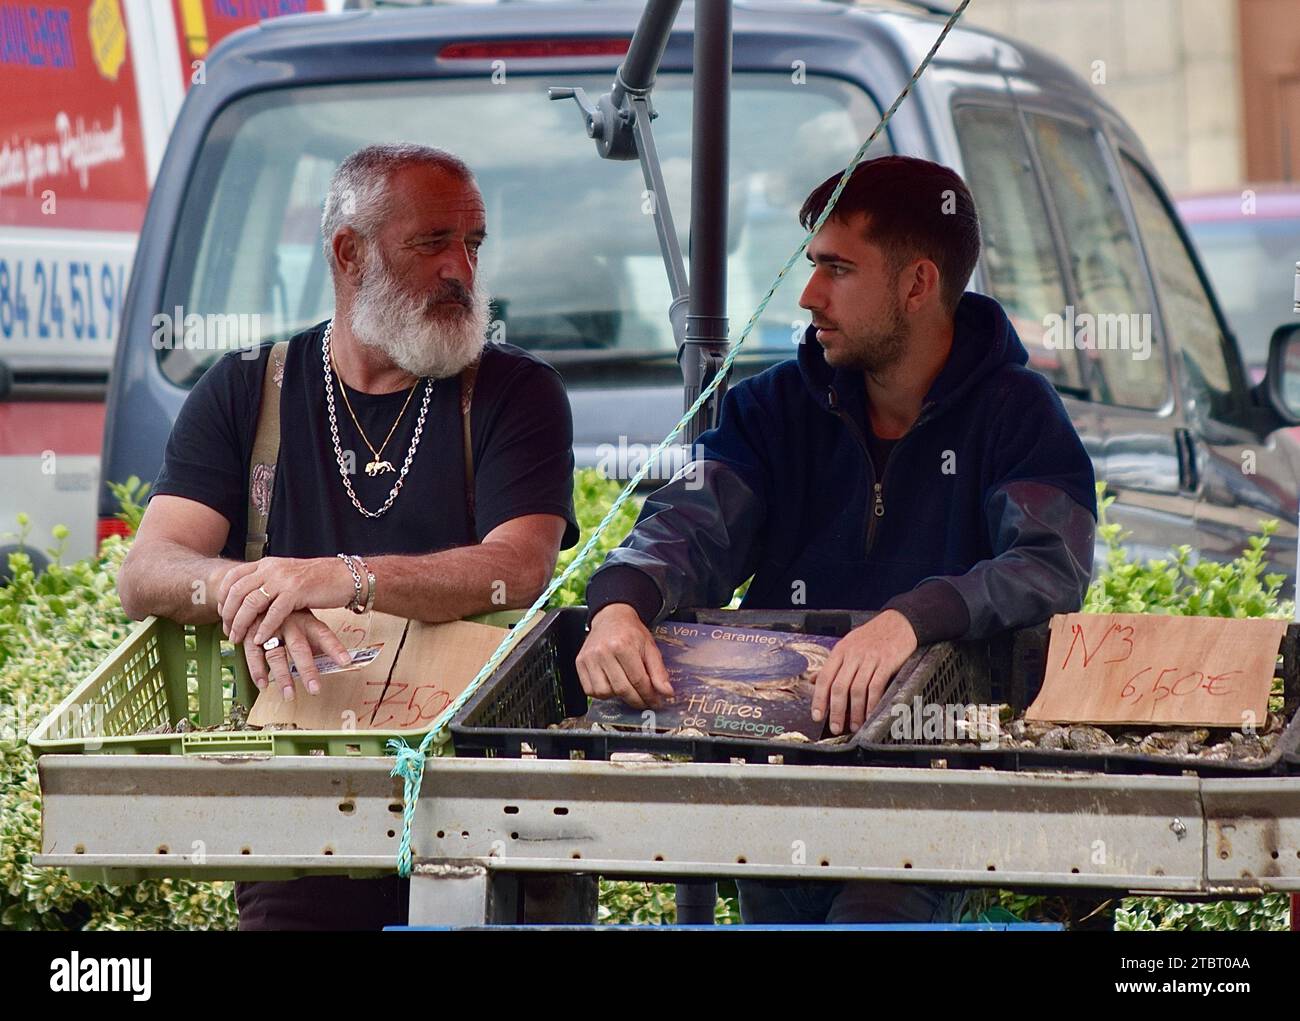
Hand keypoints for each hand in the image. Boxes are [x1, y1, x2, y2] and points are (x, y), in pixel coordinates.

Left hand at [216, 556, 356, 645]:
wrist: (345, 576)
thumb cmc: (318, 580)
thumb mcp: (287, 575)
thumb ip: (268, 582)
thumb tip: (249, 598)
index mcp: (267, 563)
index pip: (233, 576)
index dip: (223, 596)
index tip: (221, 613)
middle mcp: (271, 568)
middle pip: (237, 591)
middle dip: (229, 614)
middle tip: (227, 631)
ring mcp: (283, 579)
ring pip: (251, 603)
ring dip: (242, 624)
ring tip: (238, 638)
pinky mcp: (296, 592)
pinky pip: (273, 613)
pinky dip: (264, 628)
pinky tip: (261, 640)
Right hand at [244, 609, 352, 699]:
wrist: (257, 593)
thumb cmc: (287, 612)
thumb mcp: (305, 619)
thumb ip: (316, 640)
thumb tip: (337, 659)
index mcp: (306, 620)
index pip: (324, 634)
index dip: (334, 647)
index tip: (346, 661)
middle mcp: (290, 624)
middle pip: (300, 648)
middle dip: (307, 670)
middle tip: (315, 689)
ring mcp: (270, 629)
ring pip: (276, 654)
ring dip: (282, 677)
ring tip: (289, 695)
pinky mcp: (251, 633)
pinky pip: (253, 654)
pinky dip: (257, 671)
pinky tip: (263, 685)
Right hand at [575, 604, 673, 710]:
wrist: (611, 618)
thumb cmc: (631, 633)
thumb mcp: (650, 647)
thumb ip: (659, 671)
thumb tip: (667, 693)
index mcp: (623, 645)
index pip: (638, 680)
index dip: (649, 695)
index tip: (656, 702)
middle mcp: (603, 652)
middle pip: (622, 689)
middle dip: (636, 700)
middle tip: (645, 702)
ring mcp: (589, 658)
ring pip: (604, 692)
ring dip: (618, 697)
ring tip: (627, 689)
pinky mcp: (580, 663)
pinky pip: (590, 690)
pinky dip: (603, 693)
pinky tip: (612, 685)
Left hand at [812, 610, 917, 735]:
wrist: (899, 622)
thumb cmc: (873, 635)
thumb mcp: (847, 644)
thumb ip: (832, 664)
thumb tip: (813, 680)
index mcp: (840, 650)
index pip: (824, 678)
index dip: (819, 699)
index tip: (817, 715)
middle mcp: (853, 655)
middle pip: (839, 687)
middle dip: (836, 711)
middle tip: (835, 727)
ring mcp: (870, 659)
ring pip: (857, 690)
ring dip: (855, 712)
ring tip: (855, 725)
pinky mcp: (886, 663)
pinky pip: (876, 687)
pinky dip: (872, 704)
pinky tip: (871, 714)